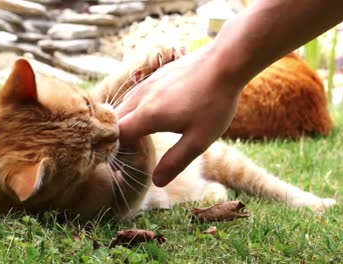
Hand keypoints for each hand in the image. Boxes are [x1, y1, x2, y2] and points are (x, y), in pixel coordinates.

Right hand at [116, 45, 243, 186]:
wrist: (226, 62)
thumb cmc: (215, 103)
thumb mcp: (199, 140)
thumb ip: (175, 161)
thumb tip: (156, 181)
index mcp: (148, 115)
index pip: (118, 135)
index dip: (118, 151)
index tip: (126, 163)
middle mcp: (142, 96)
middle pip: (116, 119)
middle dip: (118, 137)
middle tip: (131, 153)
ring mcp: (149, 82)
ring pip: (125, 104)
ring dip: (127, 121)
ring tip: (140, 136)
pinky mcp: (158, 74)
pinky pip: (137, 94)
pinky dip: (136, 108)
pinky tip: (153, 114)